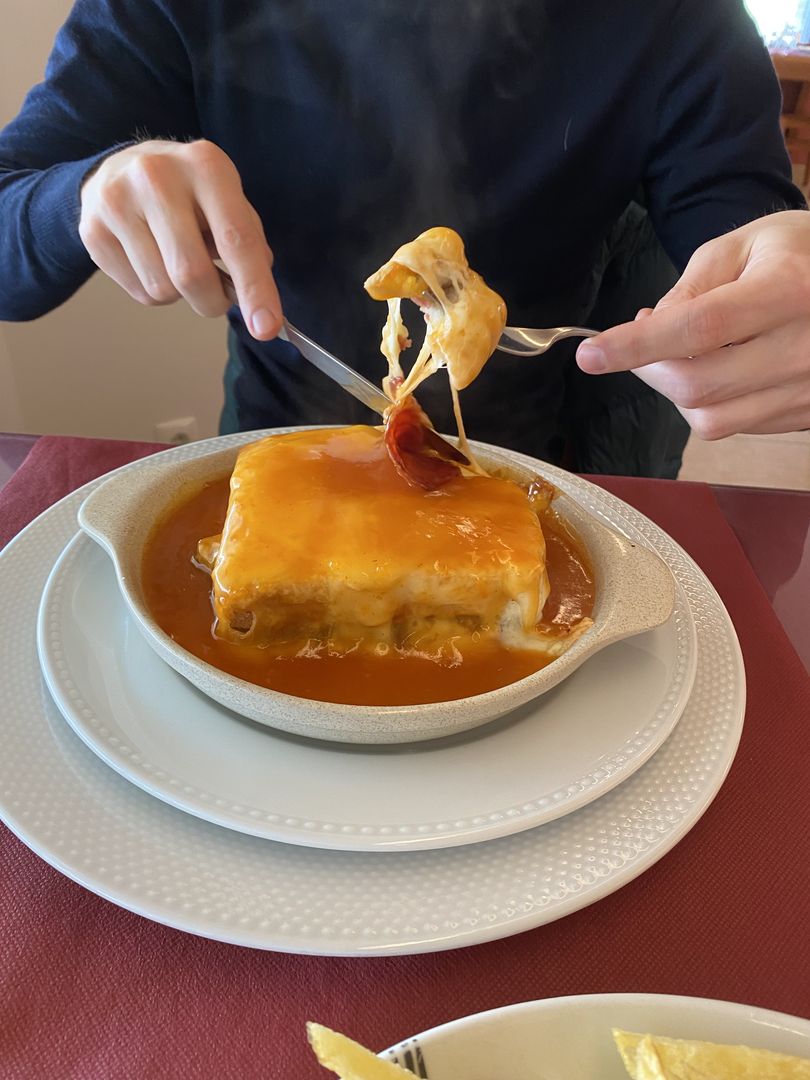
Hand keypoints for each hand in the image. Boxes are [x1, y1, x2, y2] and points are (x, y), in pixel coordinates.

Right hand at [79, 139, 280, 339]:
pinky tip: (152, 259)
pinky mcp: (92, 229)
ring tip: (176, 260)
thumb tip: (261, 308)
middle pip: (191, 273)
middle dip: (213, 301)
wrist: (122, 168)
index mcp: (205, 165)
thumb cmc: (190, 194)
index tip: (267, 328)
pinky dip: (156, 291)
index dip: (255, 289)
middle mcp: (156, 176)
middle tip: (218, 295)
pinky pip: (139, 292)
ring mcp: (117, 201)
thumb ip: (249, 246)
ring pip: (163, 289)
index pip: (236, 239)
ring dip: (181, 294)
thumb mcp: (228, 200)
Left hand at [576, 209, 809, 437]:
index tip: (589, 355)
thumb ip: (690, 288)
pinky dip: (710, 401)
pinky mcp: (804, 415)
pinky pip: (735, 425)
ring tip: (683, 352)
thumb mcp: (744, 245)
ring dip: (676, 391)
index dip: (637, 346)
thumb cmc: (798, 253)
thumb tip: (650, 329)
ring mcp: (808, 388)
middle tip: (642, 340)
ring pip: (711, 419)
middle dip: (648, 369)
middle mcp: (803, 346)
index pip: (698, 329)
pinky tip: (720, 367)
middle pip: (696, 385)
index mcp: (787, 291)